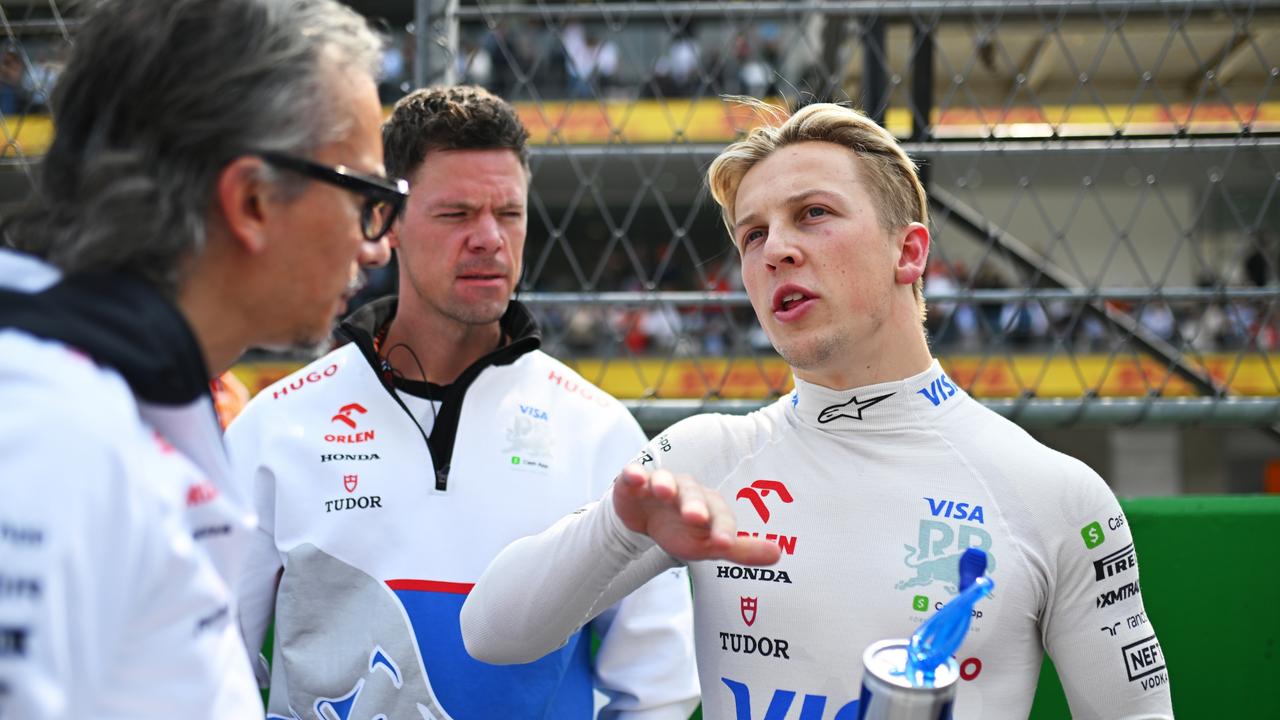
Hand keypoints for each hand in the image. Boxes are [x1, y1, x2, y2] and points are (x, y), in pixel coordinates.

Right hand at [612, 464, 780, 565]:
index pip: (721, 517)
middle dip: (694, 506)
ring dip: (665, 484)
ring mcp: (660, 484)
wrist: (645, 521)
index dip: (723, 530)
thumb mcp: (708, 546)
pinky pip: (635, 474)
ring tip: (663, 491)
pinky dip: (635, 474)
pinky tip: (636, 478)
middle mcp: (688, 491)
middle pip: (694, 496)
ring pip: (665, 480)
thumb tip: (778, 555)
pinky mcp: (635, 483)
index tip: (725, 545)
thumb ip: (741, 550)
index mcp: (710, 506)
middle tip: (696, 517)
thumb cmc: (682, 531)